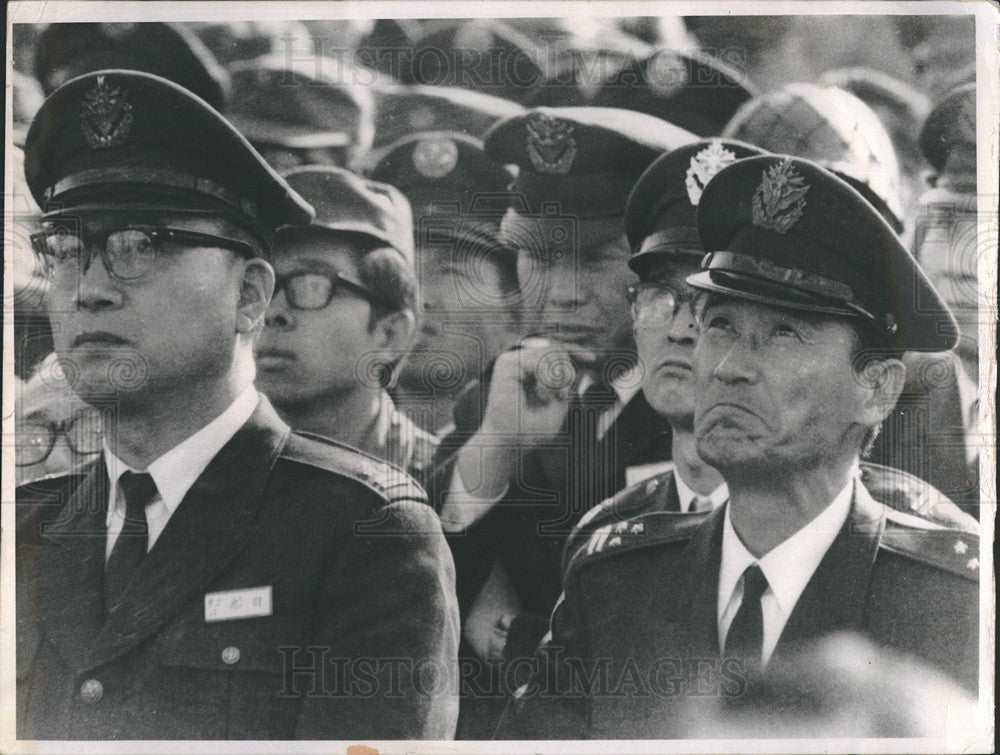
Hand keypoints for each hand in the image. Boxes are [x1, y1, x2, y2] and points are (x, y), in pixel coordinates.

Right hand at [480, 337, 596, 440]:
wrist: (510, 443)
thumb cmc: (531, 429)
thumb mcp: (559, 403)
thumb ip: (567, 382)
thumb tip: (576, 365)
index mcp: (532, 369)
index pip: (557, 350)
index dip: (576, 350)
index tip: (592, 358)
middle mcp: (521, 362)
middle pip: (556, 349)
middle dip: (566, 371)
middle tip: (560, 395)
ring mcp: (513, 360)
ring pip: (549, 352)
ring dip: (557, 377)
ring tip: (548, 397)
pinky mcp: (506, 364)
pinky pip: (538, 357)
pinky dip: (547, 376)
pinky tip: (543, 392)